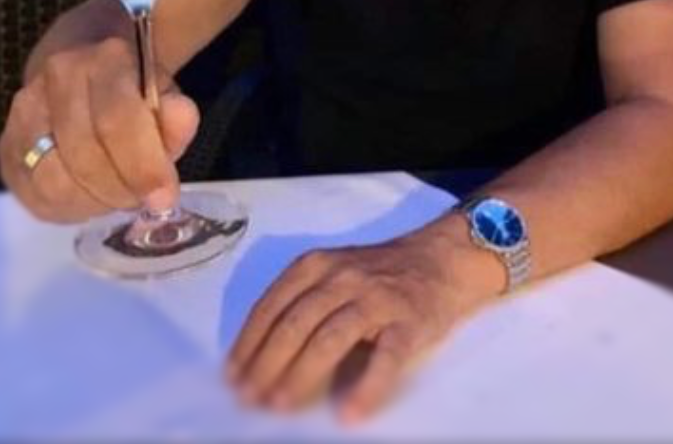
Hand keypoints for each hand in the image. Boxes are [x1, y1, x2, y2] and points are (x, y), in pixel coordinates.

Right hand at [0, 37, 198, 222]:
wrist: (84, 61)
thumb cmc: (132, 85)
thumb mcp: (165, 93)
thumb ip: (176, 114)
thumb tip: (181, 119)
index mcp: (102, 59)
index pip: (116, 119)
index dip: (142, 166)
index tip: (164, 197)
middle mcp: (53, 80)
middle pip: (82, 155)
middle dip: (119, 189)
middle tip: (140, 197)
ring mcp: (21, 113)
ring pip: (50, 179)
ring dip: (91, 201)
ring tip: (116, 196)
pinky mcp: (5, 146)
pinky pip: (31, 194)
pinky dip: (65, 208)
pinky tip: (89, 200)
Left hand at [227, 221, 497, 422]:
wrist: (440, 260)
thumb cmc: (379, 273)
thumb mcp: (333, 271)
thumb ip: (302, 299)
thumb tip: (259, 353)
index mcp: (317, 265)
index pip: (273, 304)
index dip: (249, 342)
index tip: (232, 374)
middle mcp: (342, 278)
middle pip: (295, 322)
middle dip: (266, 363)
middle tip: (249, 397)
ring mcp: (376, 299)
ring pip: (330, 337)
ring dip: (300, 374)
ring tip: (281, 404)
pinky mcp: (408, 323)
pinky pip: (385, 358)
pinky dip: (367, 387)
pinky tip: (349, 413)